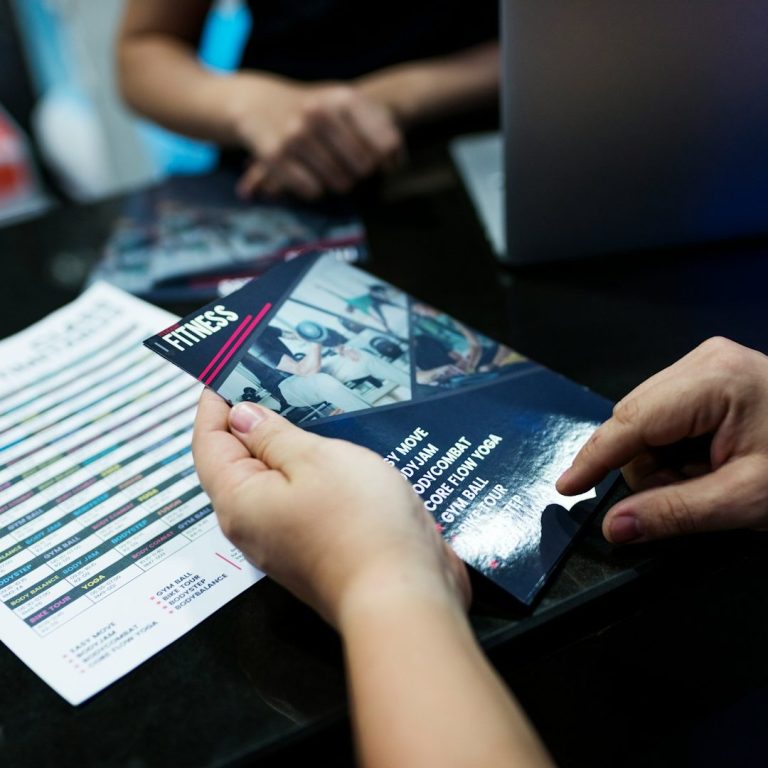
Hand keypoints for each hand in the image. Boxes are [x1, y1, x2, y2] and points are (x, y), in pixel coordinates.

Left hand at [192, 390, 468, 626]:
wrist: (404, 594)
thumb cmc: (358, 522)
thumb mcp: (314, 460)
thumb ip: (273, 436)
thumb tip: (242, 417)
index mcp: (239, 500)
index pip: (208, 443)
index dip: (215, 404)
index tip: (230, 370)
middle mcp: (254, 523)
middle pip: (239, 462)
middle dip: (254, 420)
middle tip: (276, 379)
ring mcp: (287, 538)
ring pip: (277, 479)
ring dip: (291, 443)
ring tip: (312, 405)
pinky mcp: (320, 545)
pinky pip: (305, 497)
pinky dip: (314, 469)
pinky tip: (340, 447)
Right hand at [230, 78, 402, 200]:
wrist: (259, 103)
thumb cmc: (316, 109)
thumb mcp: (347, 105)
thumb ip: (381, 127)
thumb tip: (397, 163)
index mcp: (344, 99)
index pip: (387, 145)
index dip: (388, 159)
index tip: (383, 161)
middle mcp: (320, 113)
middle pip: (365, 169)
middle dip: (360, 171)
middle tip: (347, 162)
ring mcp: (296, 135)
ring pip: (341, 184)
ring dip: (338, 182)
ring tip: (326, 165)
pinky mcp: (275, 156)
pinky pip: (314, 192)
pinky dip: (315, 189)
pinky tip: (307, 173)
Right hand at [557, 337, 767, 542]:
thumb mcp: (746, 499)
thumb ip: (674, 512)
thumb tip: (614, 526)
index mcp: (713, 381)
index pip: (631, 422)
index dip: (594, 458)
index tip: (565, 486)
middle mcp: (703, 360)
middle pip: (635, 419)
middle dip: (648, 466)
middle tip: (687, 494)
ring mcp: (708, 363)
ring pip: (646, 419)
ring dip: (663, 460)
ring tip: (708, 479)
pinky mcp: (711, 374)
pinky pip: (666, 414)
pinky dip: (676, 447)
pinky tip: (706, 461)